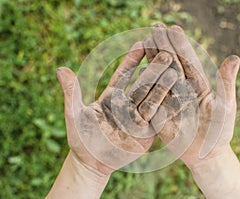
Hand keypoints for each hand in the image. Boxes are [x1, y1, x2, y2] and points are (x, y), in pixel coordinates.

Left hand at [56, 42, 176, 174]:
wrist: (91, 163)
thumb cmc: (80, 139)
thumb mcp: (74, 114)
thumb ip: (71, 91)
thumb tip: (60, 68)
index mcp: (111, 97)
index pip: (124, 74)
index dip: (132, 60)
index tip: (142, 44)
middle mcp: (127, 105)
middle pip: (142, 84)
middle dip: (153, 68)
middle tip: (165, 52)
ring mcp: (138, 118)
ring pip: (153, 98)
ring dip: (163, 85)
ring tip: (175, 70)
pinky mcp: (146, 133)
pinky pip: (158, 118)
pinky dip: (168, 107)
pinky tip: (179, 94)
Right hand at [144, 24, 239, 168]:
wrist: (206, 154)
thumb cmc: (220, 131)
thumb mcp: (225, 106)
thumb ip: (226, 83)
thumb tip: (234, 57)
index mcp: (198, 84)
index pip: (188, 60)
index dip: (181, 45)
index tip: (174, 29)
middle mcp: (182, 88)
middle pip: (171, 63)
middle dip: (163, 45)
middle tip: (155, 27)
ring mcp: (169, 99)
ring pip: (158, 76)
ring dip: (152, 58)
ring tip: (144, 40)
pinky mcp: (159, 112)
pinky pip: (149, 95)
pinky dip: (142, 81)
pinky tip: (136, 67)